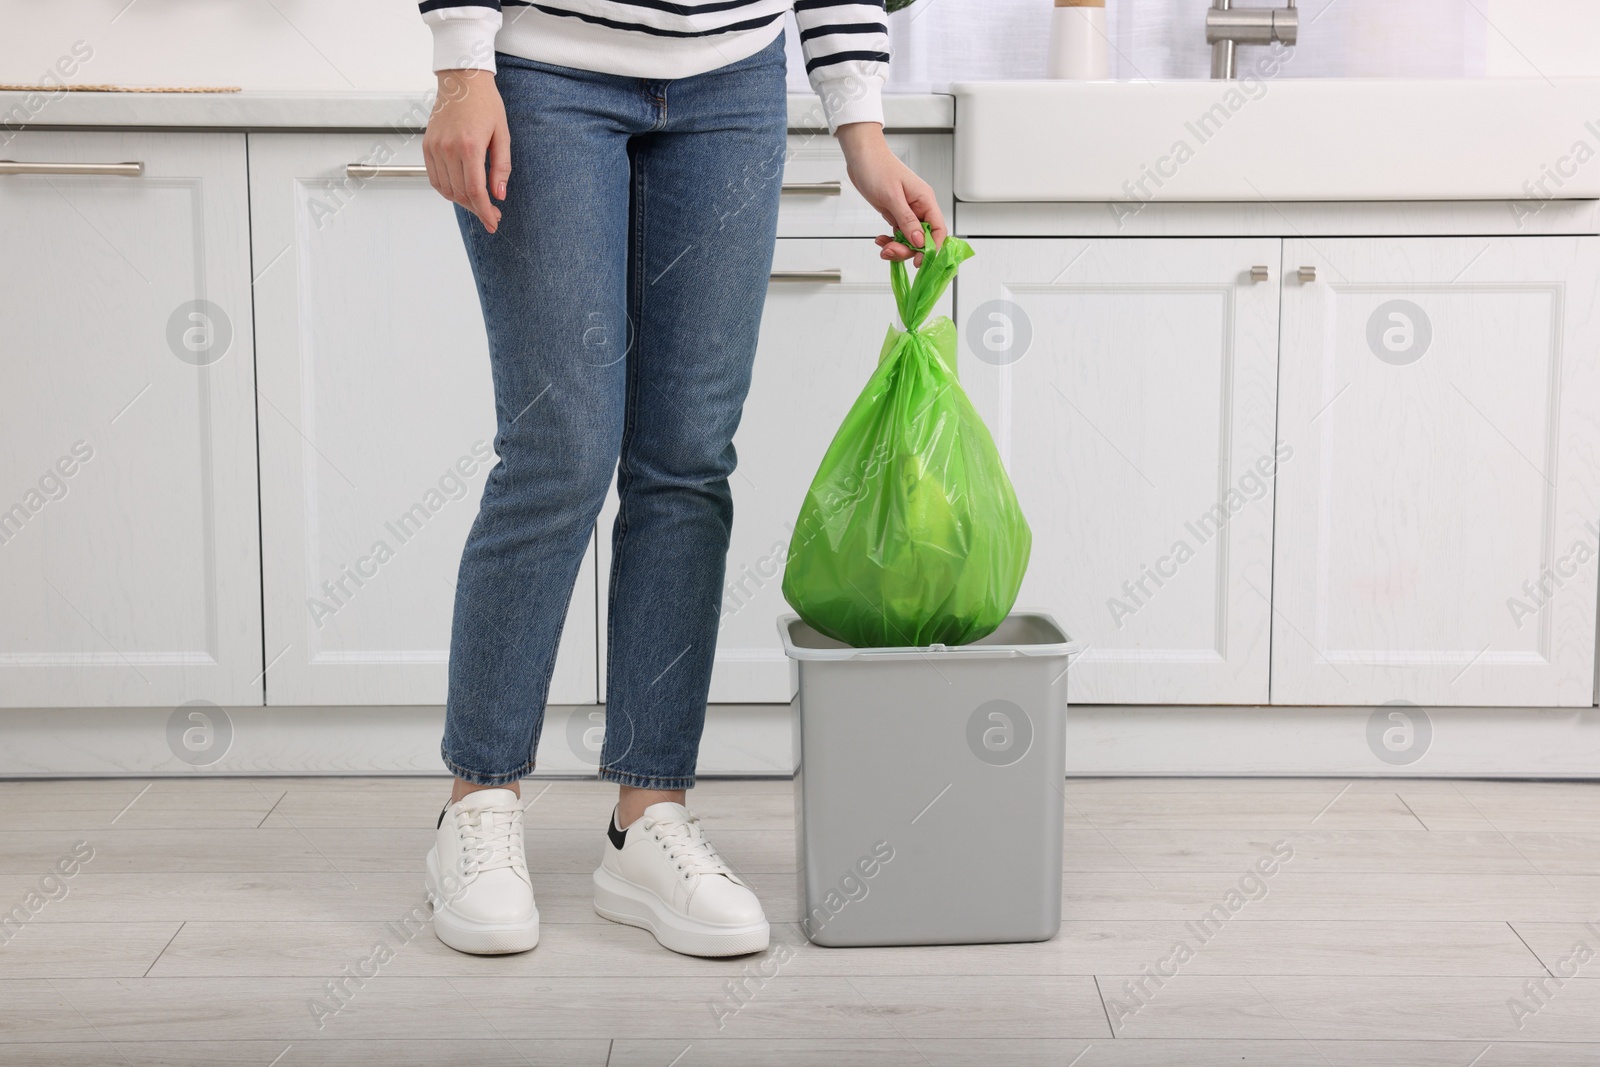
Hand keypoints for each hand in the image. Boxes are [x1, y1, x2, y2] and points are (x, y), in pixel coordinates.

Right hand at [422, 68, 510, 233]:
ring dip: (462, 202)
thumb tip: (498, 195)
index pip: (475, 190)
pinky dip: (447, 190)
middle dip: (477, 209)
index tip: (493, 222)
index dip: (484, 211)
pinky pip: (434, 178)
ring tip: (478, 204)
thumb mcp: (502, 135)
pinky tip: (461, 192)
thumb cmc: (485, 104)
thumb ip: (501, 168)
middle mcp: (448, 148)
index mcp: (469, 146)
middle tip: (491, 215)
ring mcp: (434, 147)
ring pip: (446, 189)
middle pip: (460, 193)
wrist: (462, 80)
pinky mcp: (427, 145)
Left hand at [836, 121, 947, 264]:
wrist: (861, 156)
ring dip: (897, 247)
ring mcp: (907, 212)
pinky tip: (880, 240)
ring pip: (910, 239)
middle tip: (891, 252)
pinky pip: (899, 234)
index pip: (938, 230)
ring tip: (883, 247)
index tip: (918, 261)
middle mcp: (919, 207)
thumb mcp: (892, 196)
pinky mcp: (895, 213)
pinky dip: (891, 240)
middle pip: (923, 239)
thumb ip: (907, 220)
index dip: (931, 248)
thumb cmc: (877, 167)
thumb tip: (920, 241)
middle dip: (908, 249)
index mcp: (925, 200)